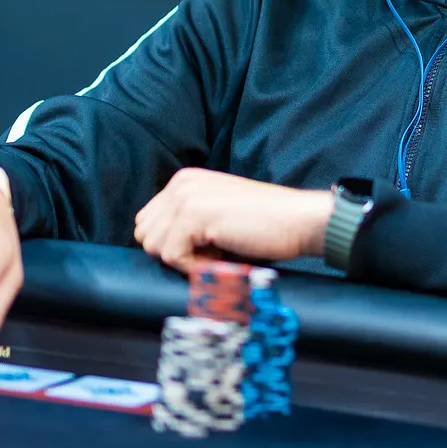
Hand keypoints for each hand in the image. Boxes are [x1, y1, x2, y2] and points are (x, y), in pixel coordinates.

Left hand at [133, 168, 334, 272]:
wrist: (300, 220)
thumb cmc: (265, 224)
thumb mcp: (217, 212)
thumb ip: (187, 220)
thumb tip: (157, 246)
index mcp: (184, 180)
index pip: (148, 223)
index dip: (172, 244)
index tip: (205, 245)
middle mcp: (181, 183)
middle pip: (146, 235)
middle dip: (174, 252)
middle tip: (211, 250)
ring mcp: (186, 196)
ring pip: (154, 247)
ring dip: (185, 259)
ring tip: (218, 251)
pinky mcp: (194, 214)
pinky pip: (171, 256)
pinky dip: (195, 267)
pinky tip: (222, 255)